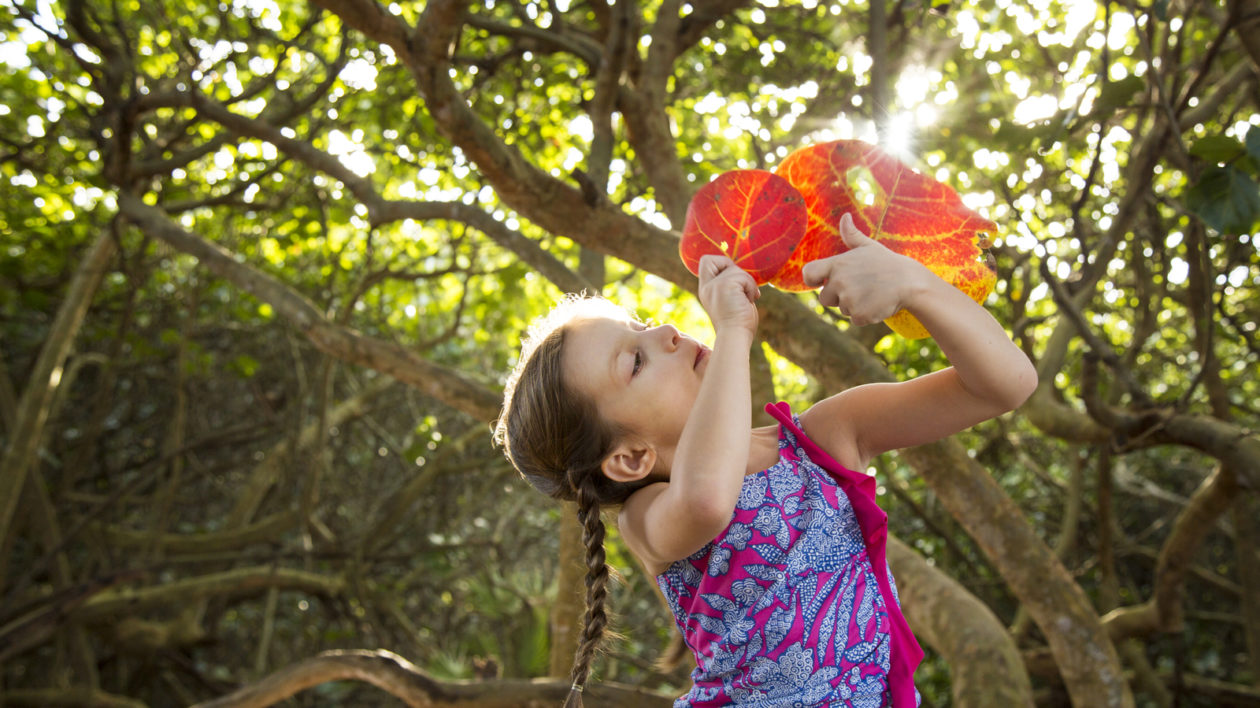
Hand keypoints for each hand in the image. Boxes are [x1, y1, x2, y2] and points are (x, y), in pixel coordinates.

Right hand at [697, 254, 759, 336]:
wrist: (735, 337)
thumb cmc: (738, 325)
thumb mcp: (730, 300)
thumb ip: (732, 286)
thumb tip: (743, 277)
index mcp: (706, 290)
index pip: (706, 262)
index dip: (722, 263)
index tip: (733, 280)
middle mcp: (707, 286)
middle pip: (721, 260)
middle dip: (737, 271)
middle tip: (743, 289)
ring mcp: (715, 285)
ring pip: (737, 269)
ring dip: (748, 283)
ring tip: (747, 300)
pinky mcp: (725, 285)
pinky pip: (744, 277)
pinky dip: (751, 288)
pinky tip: (748, 301)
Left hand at [801, 213, 930, 325]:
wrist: (910, 282)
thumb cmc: (887, 263)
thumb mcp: (869, 246)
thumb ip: (851, 235)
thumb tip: (845, 217)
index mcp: (837, 264)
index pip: (809, 274)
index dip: (813, 280)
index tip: (822, 281)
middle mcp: (839, 282)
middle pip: (824, 298)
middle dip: (838, 296)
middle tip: (860, 287)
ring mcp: (849, 299)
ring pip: (842, 309)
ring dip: (854, 305)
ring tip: (872, 292)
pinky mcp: (859, 315)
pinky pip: (855, 319)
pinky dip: (865, 315)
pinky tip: (877, 303)